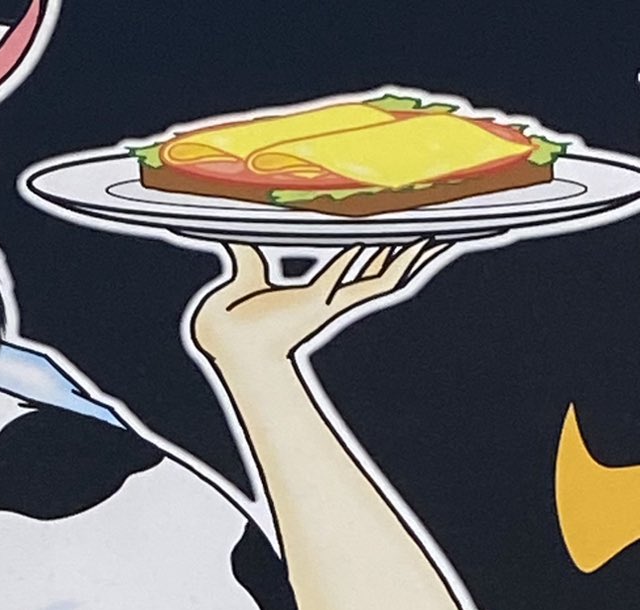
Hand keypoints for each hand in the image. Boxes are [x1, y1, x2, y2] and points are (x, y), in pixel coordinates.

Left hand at [191, 241, 451, 376]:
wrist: (217, 337)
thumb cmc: (228, 315)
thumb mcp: (244, 269)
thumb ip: (247, 249)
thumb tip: (236, 219)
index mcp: (320, 291)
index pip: (365, 265)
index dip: (391, 248)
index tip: (414, 229)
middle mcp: (331, 299)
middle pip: (387, 272)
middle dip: (418, 253)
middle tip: (447, 229)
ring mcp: (328, 303)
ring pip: (382, 276)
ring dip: (412, 255)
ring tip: (441, 232)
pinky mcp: (318, 303)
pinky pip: (355, 276)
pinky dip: (378, 257)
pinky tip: (403, 240)